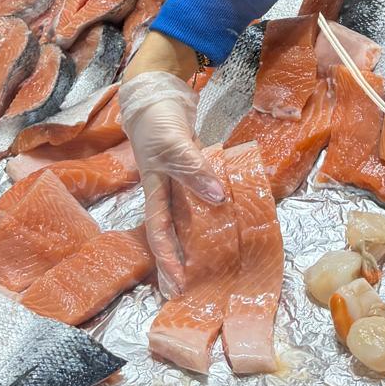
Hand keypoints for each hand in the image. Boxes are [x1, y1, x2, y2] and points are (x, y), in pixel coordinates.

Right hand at [119, 46, 224, 294]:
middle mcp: (167, 192)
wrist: (159, 93)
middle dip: (179, 263)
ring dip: (199, 240)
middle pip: (172, 233)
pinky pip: (204, 196)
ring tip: (215, 264)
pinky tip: (230, 219)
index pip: (159, 233)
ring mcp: (180, 182)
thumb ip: (194, 170)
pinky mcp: (194, 170)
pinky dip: (214, 208)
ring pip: (190, 218)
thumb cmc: (158, 121)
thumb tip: (217, 198)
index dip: (167, 259)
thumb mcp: (173, 145)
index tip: (177, 285)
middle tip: (192, 292)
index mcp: (155, 191)